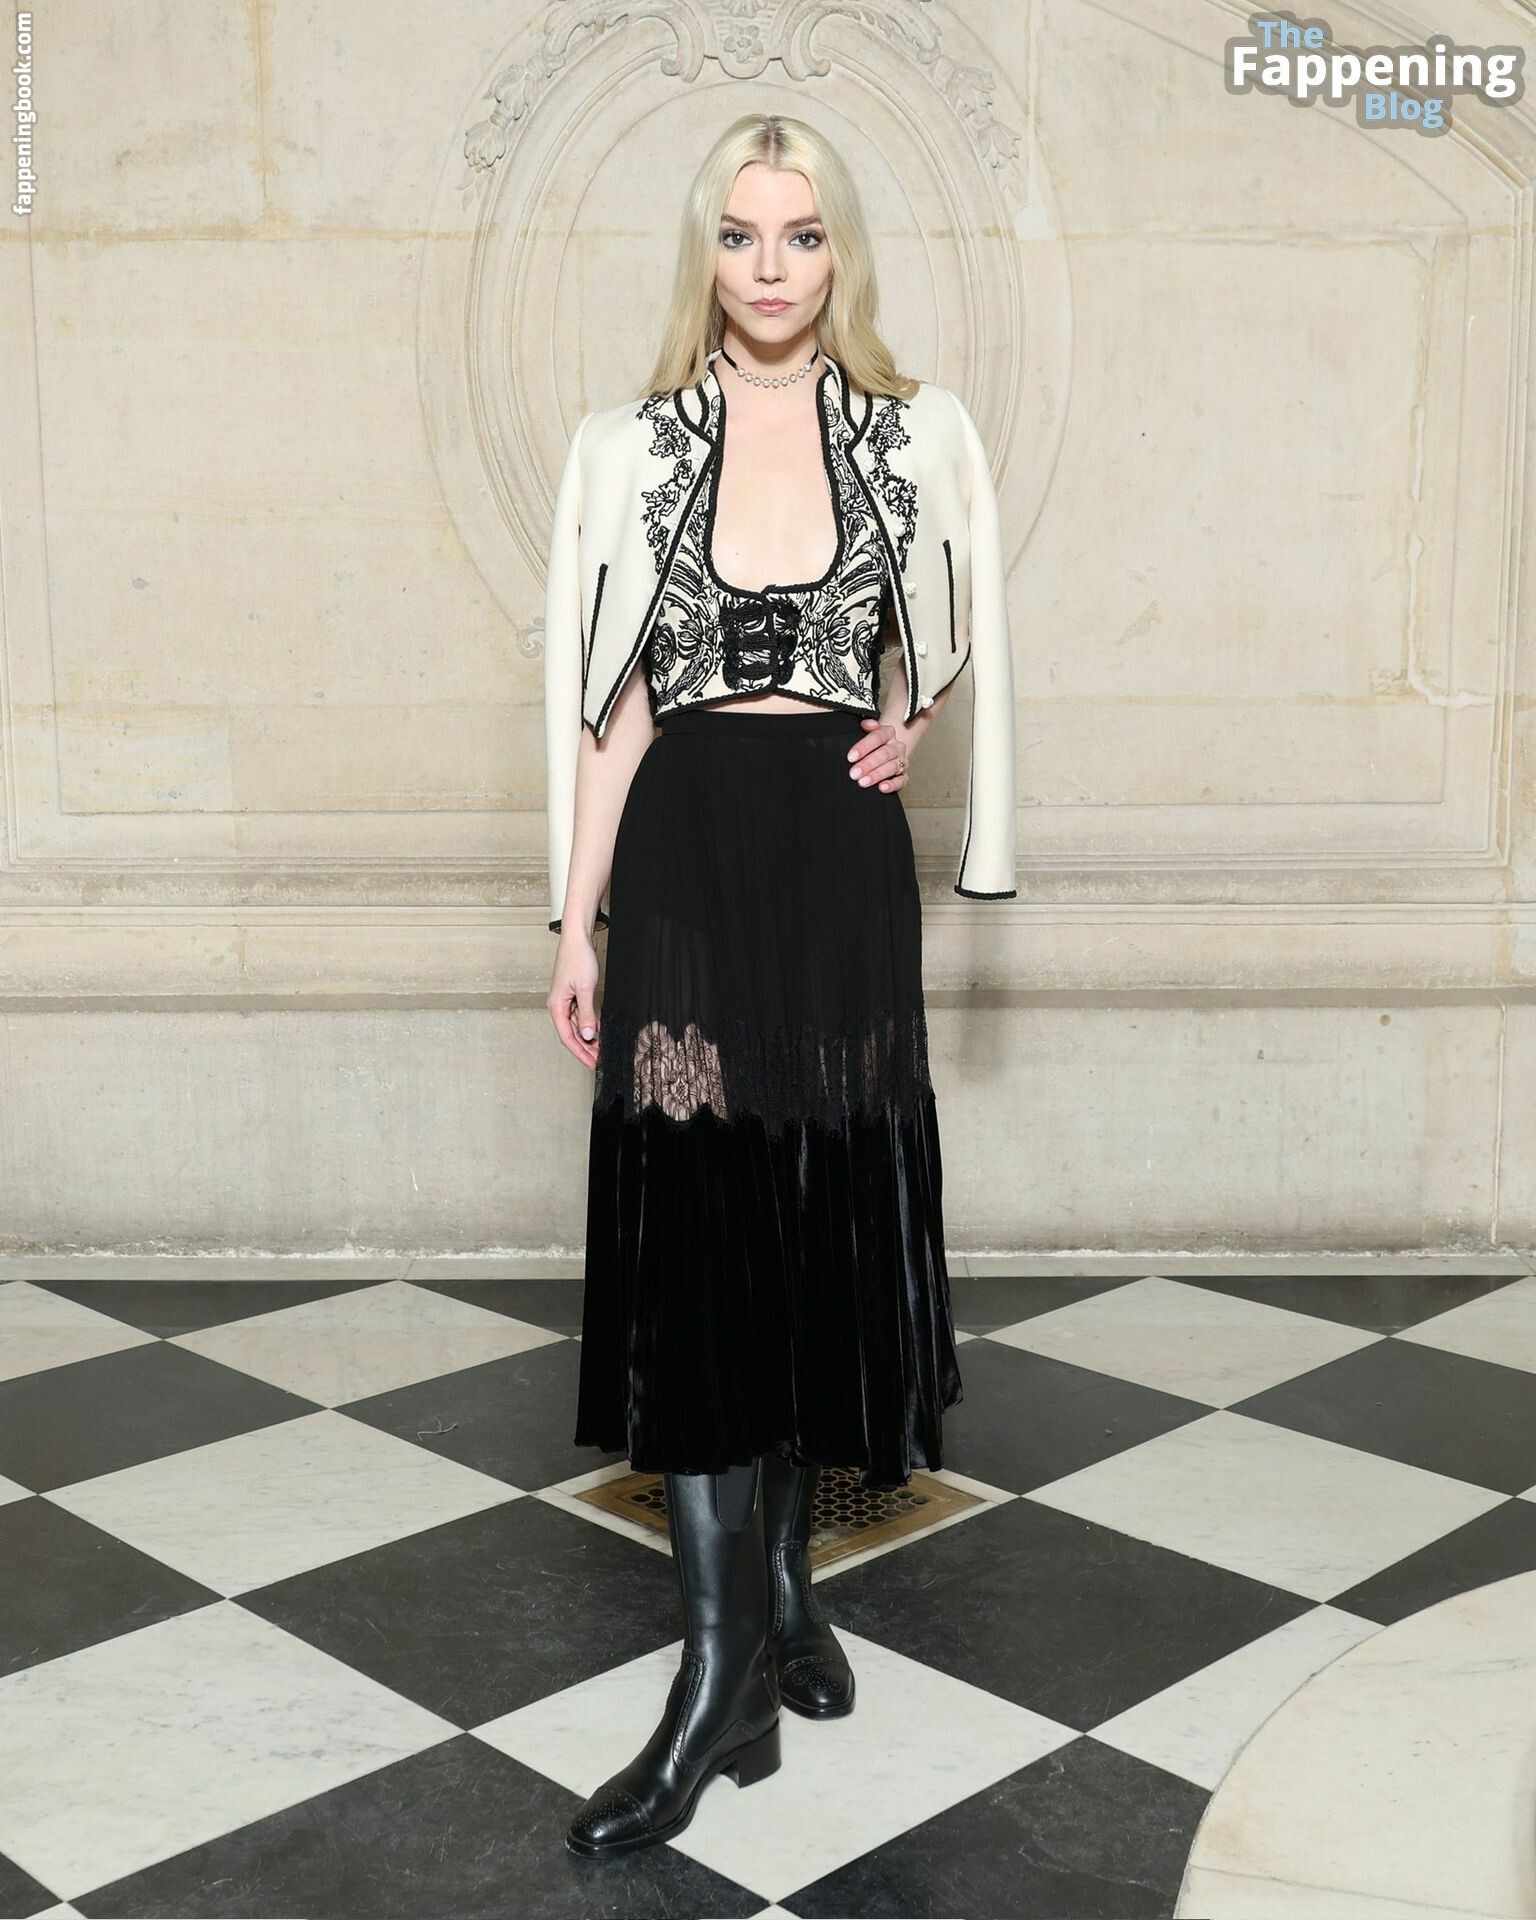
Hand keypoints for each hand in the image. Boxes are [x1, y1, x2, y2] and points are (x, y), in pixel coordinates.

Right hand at [548, 930, 600, 1067]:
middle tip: (600, 1059)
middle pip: (572, 1034)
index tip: (592, 1064)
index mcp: (556, 1006)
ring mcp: (566, 1000)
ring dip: (588, 1038)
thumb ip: (586, 1014)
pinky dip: (589, 1024)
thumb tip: (587, 1036)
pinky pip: (580, 1015)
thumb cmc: (577, 958)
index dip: (580, 1053)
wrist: (578, 938)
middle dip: (586, 1048)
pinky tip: (598, 1030)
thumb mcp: (585, 989)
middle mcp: (558, 1005)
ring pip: (576, 1026)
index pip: (567, 1037)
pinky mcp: (573, 994)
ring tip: (601, 1048)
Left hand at [847, 716, 913, 791]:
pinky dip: (892, 785)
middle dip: (868, 764)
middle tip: (854, 773)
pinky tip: (882, 788)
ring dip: (877, 775)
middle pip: (884, 753)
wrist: (887, 754)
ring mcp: (902, 761)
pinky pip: (901, 780)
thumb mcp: (867, 733)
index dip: (864, 747)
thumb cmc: (873, 745)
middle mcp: (897, 746)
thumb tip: (865, 724)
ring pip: (892, 767)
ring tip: (863, 782)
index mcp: (888, 733)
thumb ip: (866, 727)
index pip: (877, 737)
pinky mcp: (904, 775)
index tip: (851, 757)